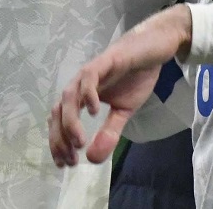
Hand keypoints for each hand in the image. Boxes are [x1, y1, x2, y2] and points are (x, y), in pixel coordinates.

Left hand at [49, 5, 191, 166]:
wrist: (153, 48)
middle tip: (71, 159)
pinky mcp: (104, 61)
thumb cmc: (135, 77)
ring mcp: (90, 72)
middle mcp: (79, 85)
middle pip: (59, 110)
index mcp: (81, 97)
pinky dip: (88, 93)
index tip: (64, 164)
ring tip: (79, 141)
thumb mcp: (124, 111)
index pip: (60, 121)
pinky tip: (94, 110)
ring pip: (69, 95)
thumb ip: (109, 133)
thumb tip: (93, 159)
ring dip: (71, 119)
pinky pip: (89, 77)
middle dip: (60, 136)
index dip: (59, 142)